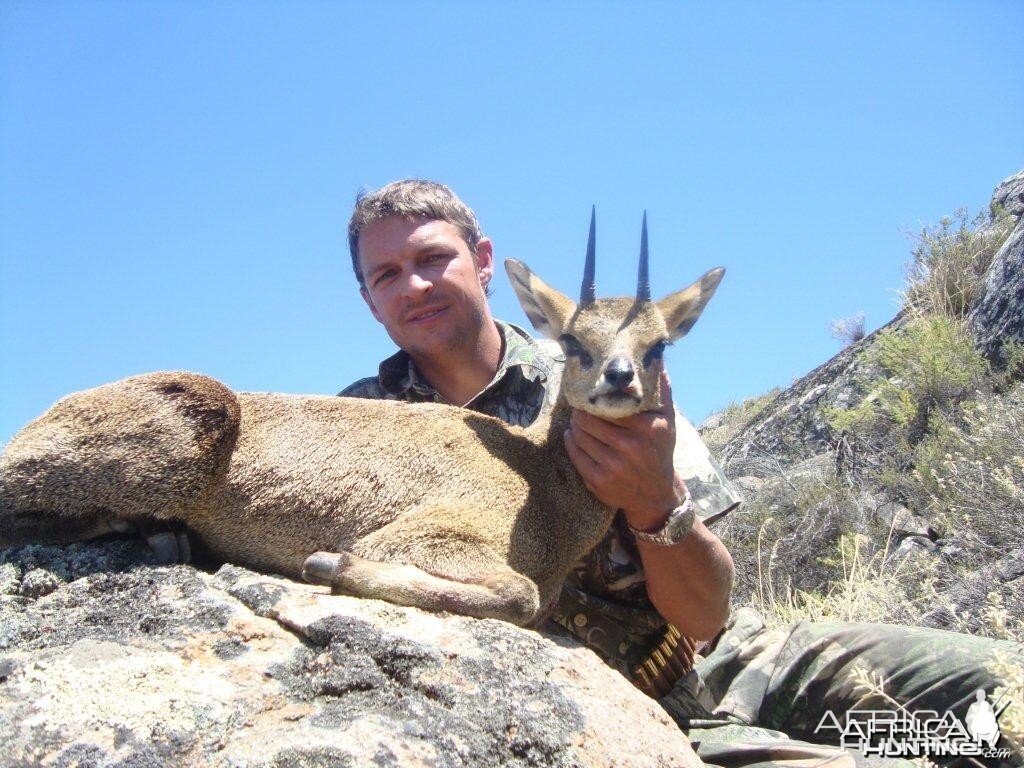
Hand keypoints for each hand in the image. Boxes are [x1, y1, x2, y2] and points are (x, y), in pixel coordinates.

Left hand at [564, 371, 681, 529]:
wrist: (655, 494)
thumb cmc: (659, 450)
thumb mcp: (667, 421)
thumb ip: (661, 392)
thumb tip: (656, 362)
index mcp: (648, 429)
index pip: (610, 405)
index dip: (594, 397)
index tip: (589, 391)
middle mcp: (631, 448)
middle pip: (588, 420)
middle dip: (580, 410)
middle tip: (578, 405)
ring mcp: (613, 467)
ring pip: (579, 435)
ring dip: (574, 425)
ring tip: (577, 419)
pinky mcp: (598, 482)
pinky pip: (575, 454)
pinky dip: (570, 441)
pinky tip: (572, 435)